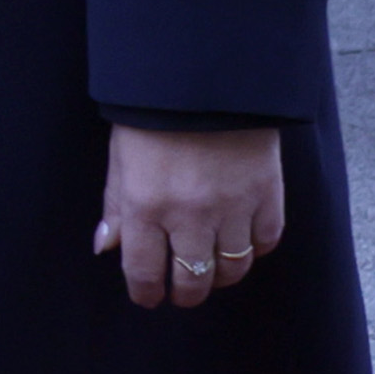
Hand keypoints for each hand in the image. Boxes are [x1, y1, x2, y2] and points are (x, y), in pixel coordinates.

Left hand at [96, 124, 284, 310]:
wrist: (207, 75)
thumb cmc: (154, 114)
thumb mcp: (121, 157)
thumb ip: (116, 206)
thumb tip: (107, 248)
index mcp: (144, 205)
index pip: (144, 272)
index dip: (146, 293)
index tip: (149, 297)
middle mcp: (188, 215)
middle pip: (191, 281)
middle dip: (184, 293)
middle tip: (182, 291)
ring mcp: (231, 207)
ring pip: (231, 269)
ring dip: (219, 276)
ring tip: (211, 269)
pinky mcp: (267, 194)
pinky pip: (264, 243)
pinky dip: (254, 250)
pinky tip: (242, 242)